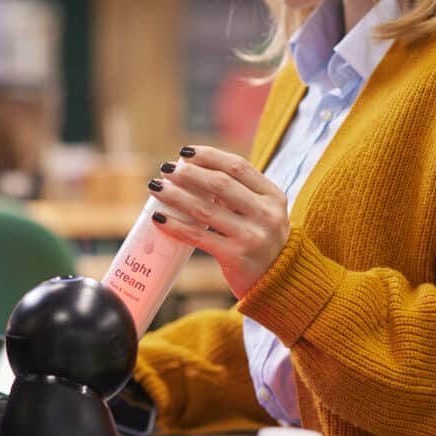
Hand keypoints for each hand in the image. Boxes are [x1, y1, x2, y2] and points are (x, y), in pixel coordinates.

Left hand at [149, 146, 289, 298]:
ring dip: (176, 196)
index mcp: (274, 197)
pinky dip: (176, 226)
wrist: (279, 283)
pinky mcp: (236, 257)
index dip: (209, 156)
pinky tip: (159, 219)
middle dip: (189, 173)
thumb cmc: (262, 241)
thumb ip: (239, 194)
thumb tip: (193, 172)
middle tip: (166, 168)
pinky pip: (199, 237)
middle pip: (220, 184)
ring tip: (156, 188)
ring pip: (205, 209)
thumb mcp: (263, 213)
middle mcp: (266, 214)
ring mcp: (252, 236)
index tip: (185, 152)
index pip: (238, 167)